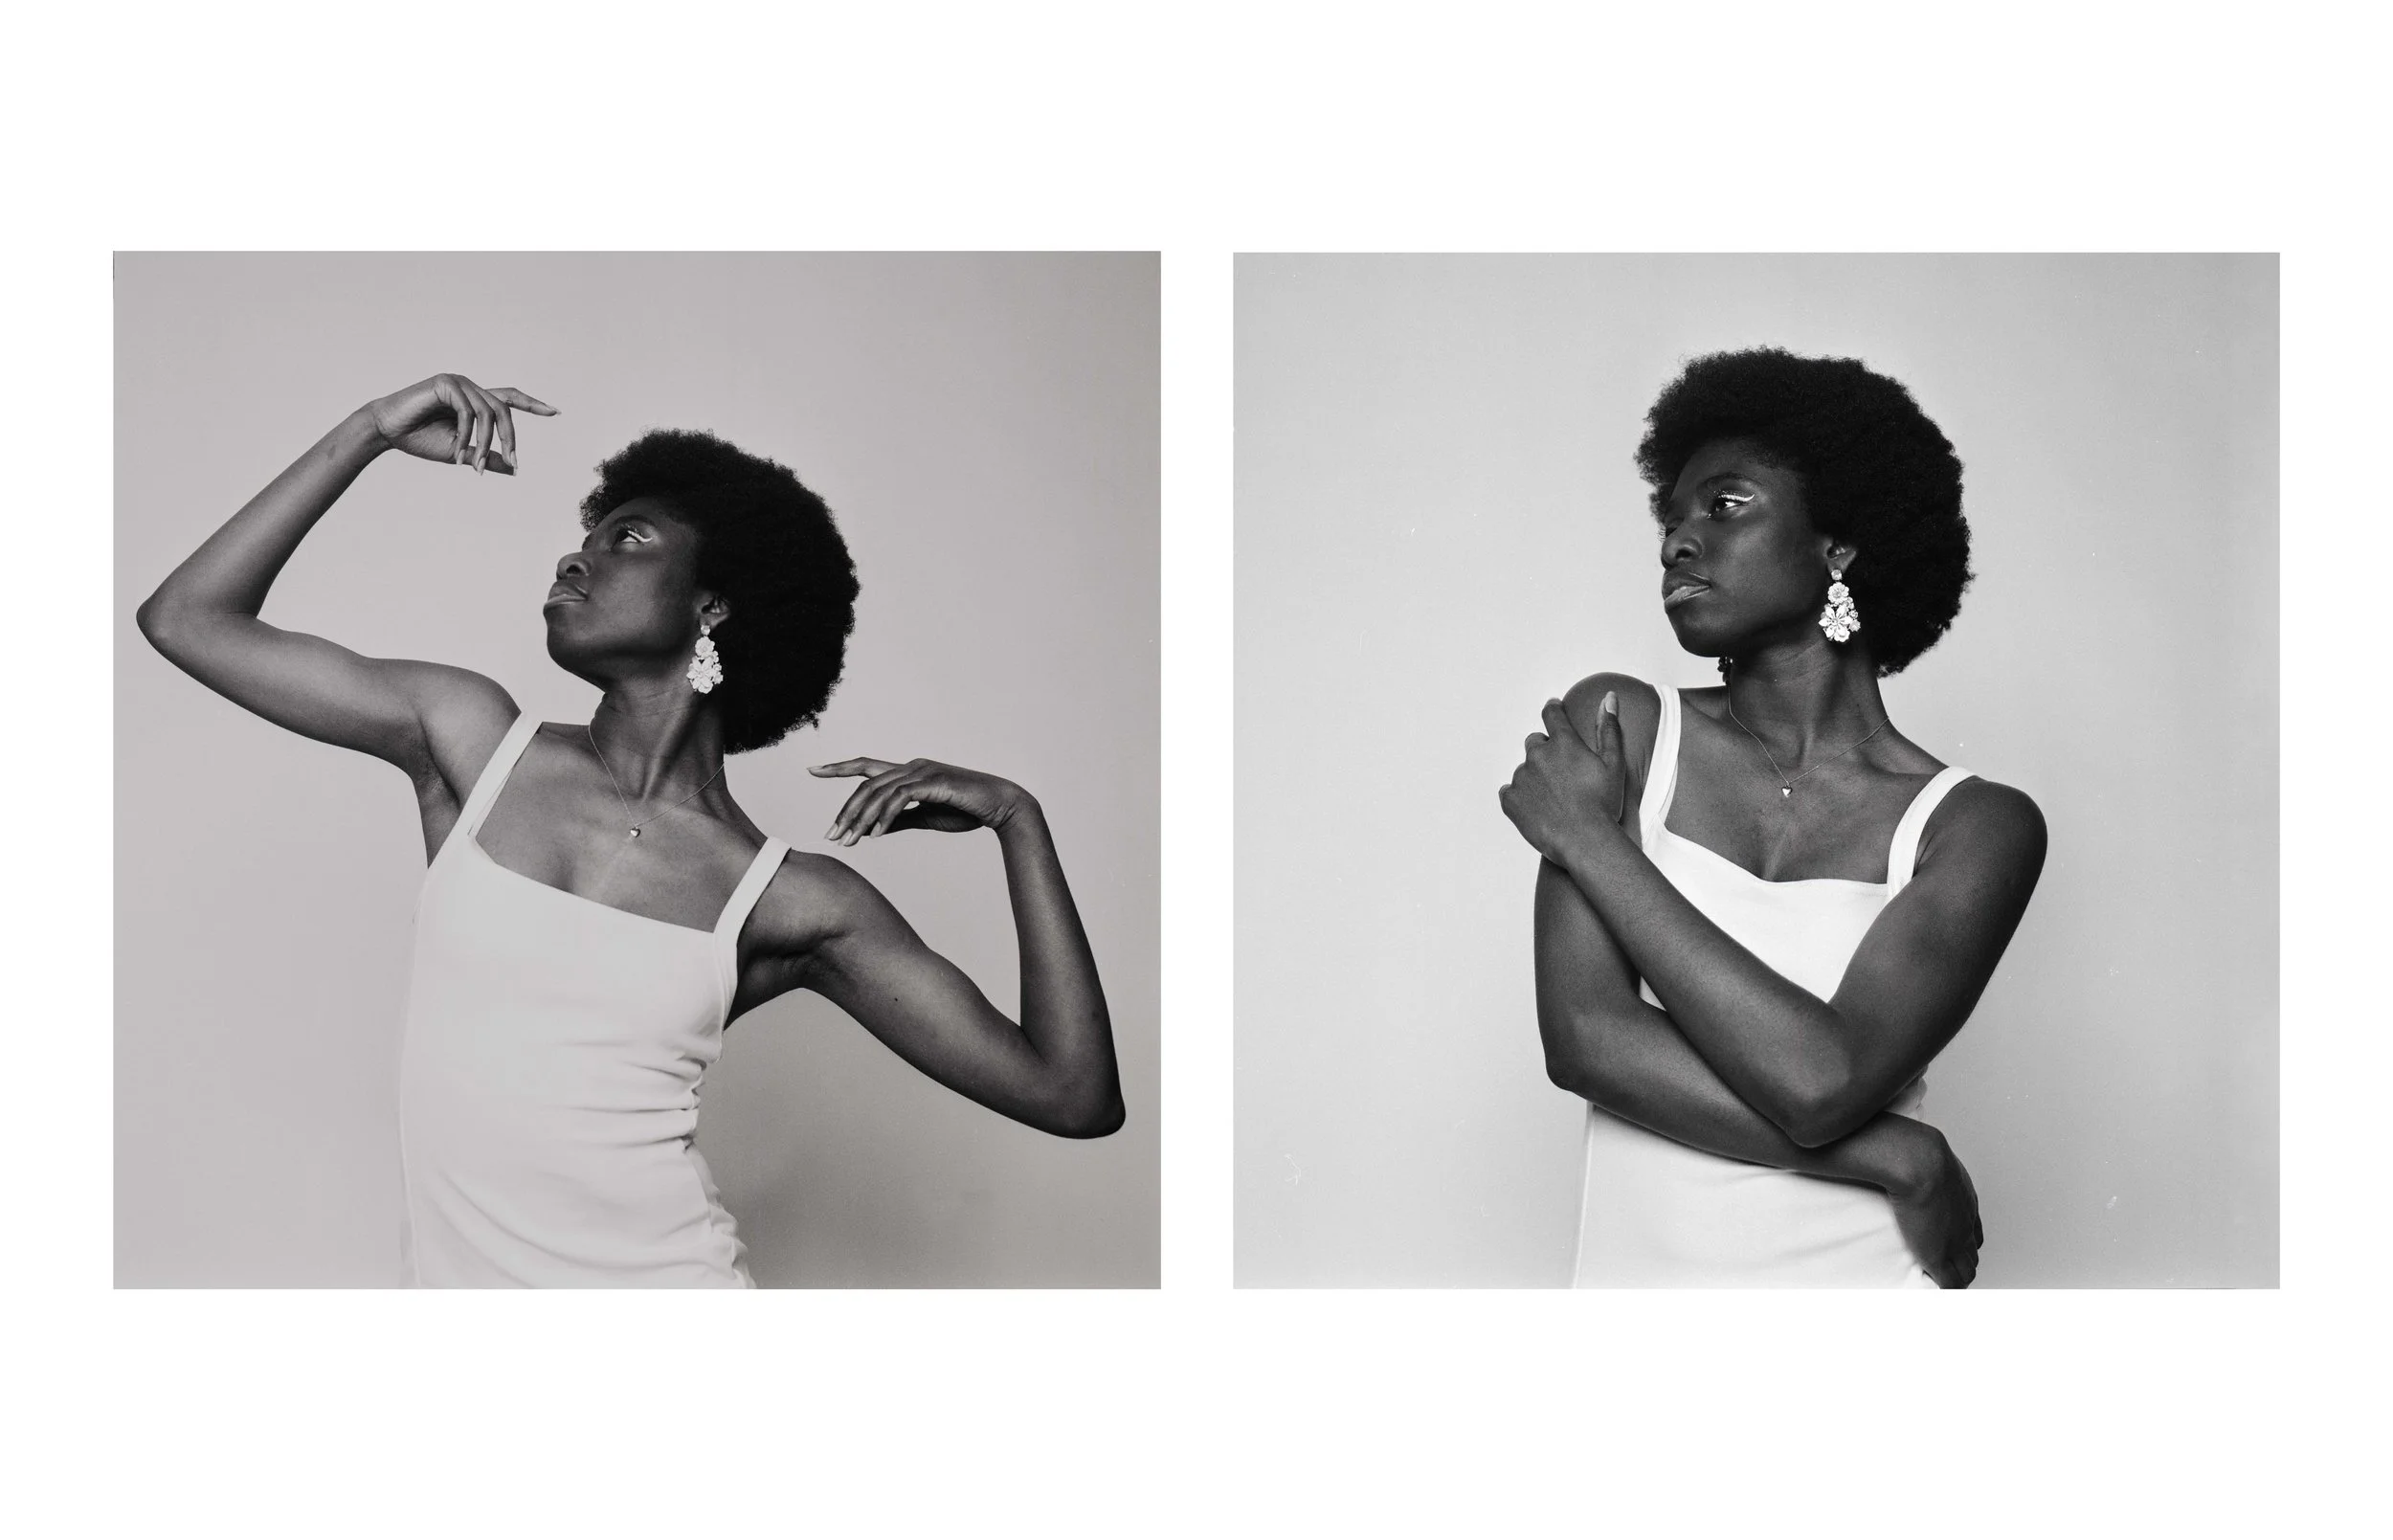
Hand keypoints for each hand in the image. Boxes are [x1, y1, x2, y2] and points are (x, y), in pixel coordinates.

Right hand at [364, 373, 556, 475]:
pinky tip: (460, 454)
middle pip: (504, 410)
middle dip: (510, 438)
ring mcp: (458, 383)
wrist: (387, 432)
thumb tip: (513, 469)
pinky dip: (466, 435)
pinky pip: (468, 412)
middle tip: (513, 462)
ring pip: (489, 413)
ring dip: (486, 442)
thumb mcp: (461, 454)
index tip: (556, 412)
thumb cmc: (420, 440)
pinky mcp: (445, 383)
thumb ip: (487, 457)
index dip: (533, 404)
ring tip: (477, 465)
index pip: (509, 398)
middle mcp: (470, 388)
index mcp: (474, 401)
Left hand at [810, 757, 1031, 845]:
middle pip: (865, 785)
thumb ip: (900, 819)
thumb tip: (874, 829)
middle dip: (845, 811)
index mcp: (908, 772)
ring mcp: (922, 771)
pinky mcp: (933, 781)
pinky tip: (876, 835)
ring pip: (878, 791)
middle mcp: (911, 766)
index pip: (865, 766)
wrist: (1000, 806)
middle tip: (832, 836)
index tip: (812, 770)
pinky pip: (900, 798)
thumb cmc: (966, 811)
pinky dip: (884, 816)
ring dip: (861, 818)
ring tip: (849, 841)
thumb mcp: (925, 818)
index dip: (837, 767)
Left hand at [1498, 693, 1629, 862]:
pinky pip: (1509, 792)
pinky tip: (1536, 808)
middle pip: (1535, 742)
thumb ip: (1608, 728)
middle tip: (1561, 773)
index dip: (1553, 710)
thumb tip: (1608, 698)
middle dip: (1546, 752)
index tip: (1553, 709)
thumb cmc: (1603, 804)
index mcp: (1563, 743)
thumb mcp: (1614, 763)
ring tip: (1553, 798)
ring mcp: (1521, 777)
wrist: (1585, 840)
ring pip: (1524, 769)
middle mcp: (1538, 755)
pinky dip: (1520, 797)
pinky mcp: (1510, 800)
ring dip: (1535, 777)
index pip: (1552, 714)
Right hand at [1884, 1125, 1982, 1287]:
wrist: (1917, 1162)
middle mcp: (1965, 1223)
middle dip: (1961, 1263)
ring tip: (1940, 1285)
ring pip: (1966, 1272)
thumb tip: (1897, 1146)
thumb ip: (1919, 1158)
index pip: (1972, 1232)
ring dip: (1955, 1279)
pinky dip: (1945, 1292)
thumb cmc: (1914, 1153)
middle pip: (1971, 1253)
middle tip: (1945, 1271)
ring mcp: (1954, 1241)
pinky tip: (1935, 1293)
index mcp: (1965, 1201)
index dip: (1962, 1243)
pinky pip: (1950, 1285)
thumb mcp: (1926, 1153)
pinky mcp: (1938, 1256)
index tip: (1951, 1248)